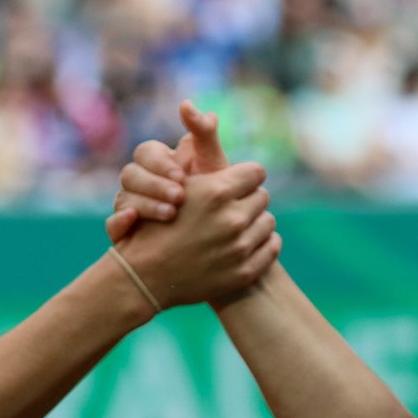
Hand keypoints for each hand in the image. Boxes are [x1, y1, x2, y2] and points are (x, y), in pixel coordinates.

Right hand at [106, 101, 228, 242]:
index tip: (182, 175)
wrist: (218, 238)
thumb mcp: (213, 164)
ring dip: (144, 204)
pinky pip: (113, 226)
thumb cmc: (218, 197)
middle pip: (129, 174)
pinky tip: (134, 223)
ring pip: (122, 199)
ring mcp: (131, 206)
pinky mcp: (127, 232)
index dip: (160, 163)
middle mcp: (141, 183)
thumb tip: (187, 103)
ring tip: (170, 214)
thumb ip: (204, 134)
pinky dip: (119, 223)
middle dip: (154, 184)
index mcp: (158, 162)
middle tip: (180, 196)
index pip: (145, 152)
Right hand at [113, 157, 278, 306]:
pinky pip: (271, 246)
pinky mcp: (245, 272)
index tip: (237, 184)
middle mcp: (232, 219)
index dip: (244, 177)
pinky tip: (244, 244)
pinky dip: (261, 244)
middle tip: (232, 208)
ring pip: (268, 221)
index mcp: (216, 192)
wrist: (145, 276)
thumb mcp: (177, 188)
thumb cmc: (157, 225)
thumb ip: (206, 166)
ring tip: (235, 227)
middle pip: (263, 196)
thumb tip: (225, 142)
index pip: (256, 172)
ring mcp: (240, 248)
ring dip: (254, 222)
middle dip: (248, 200)